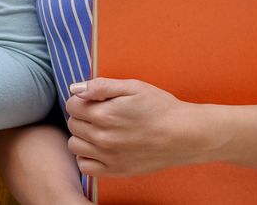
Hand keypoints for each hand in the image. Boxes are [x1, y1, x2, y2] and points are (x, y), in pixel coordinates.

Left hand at [65, 77, 208, 177]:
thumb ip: (101, 86)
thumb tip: (75, 89)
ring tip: (99, 130)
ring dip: (82, 136)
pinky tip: (99, 148)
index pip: (72, 105)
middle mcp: (102, 137)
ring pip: (74, 145)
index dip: (81, 99)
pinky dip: (87, 157)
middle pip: (72, 124)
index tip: (94, 100)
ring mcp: (108, 157)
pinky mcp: (116, 170)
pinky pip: (85, 167)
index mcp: (105, 114)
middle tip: (100, 113)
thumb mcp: (133, 87)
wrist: (184, 134)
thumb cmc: (161, 107)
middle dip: (82, 116)